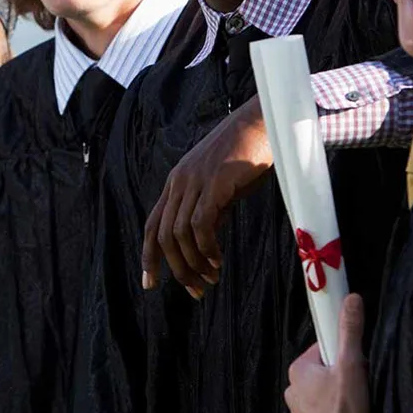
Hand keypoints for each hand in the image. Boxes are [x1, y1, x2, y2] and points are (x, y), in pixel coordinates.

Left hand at [142, 95, 271, 299]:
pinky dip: (206, 248)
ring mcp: (195, 180)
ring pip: (179, 234)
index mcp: (178, 181)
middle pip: (163, 235)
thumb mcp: (223, 185)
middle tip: (195, 291)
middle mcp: (180, 181)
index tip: (150, 283)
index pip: (153, 224)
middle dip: (176, 269)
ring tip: (211, 279)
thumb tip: (206, 240)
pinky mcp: (214, 182)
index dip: (149, 256)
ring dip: (193, 263)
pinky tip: (218, 260)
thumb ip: (211, 209)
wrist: (264, 122)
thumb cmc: (249, 152)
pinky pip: (200, 224)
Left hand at [284, 294, 368, 412]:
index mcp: (297, 370)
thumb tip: (351, 299)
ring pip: (324, 395)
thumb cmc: (345, 409)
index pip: (322, 349)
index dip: (342, 354)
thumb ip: (350, 330)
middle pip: (324, 372)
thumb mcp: (351, 364)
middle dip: (342, 377)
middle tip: (357, 388)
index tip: (354, 365)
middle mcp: (293, 391)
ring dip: (340, 397)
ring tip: (355, 407)